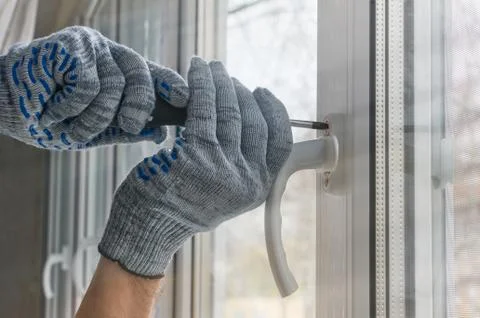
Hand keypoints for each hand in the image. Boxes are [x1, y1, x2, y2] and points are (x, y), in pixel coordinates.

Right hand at [0, 26, 188, 149]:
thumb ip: (125, 130)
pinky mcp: (71, 45)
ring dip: (94, 117)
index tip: (185, 99)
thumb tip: (160, 134)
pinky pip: (88, 84)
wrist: (8, 109)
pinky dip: (72, 107)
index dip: (172, 84)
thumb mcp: (96, 131)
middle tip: (130, 124)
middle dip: (139, 106)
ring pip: (113, 84)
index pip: (154, 75)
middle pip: (141, 75)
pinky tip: (55, 111)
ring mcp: (92, 46)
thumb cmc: (54, 119)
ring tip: (73, 127)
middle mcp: (111, 55)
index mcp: (122, 74)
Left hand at [98, 57, 292, 276]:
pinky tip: (196, 70)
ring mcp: (222, 170)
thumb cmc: (186, 202)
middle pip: (255, 122)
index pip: (281, 141)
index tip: (261, 92)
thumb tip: (251, 115)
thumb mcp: (227, 192)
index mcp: (259, 189)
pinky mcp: (194, 158)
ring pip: (229, 112)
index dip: (274, 111)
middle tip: (226, 75)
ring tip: (210, 67)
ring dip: (220, 82)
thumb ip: (245, 163)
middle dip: (240, 91)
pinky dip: (201, 84)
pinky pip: (203, 110)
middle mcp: (246, 182)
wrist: (152, 226)